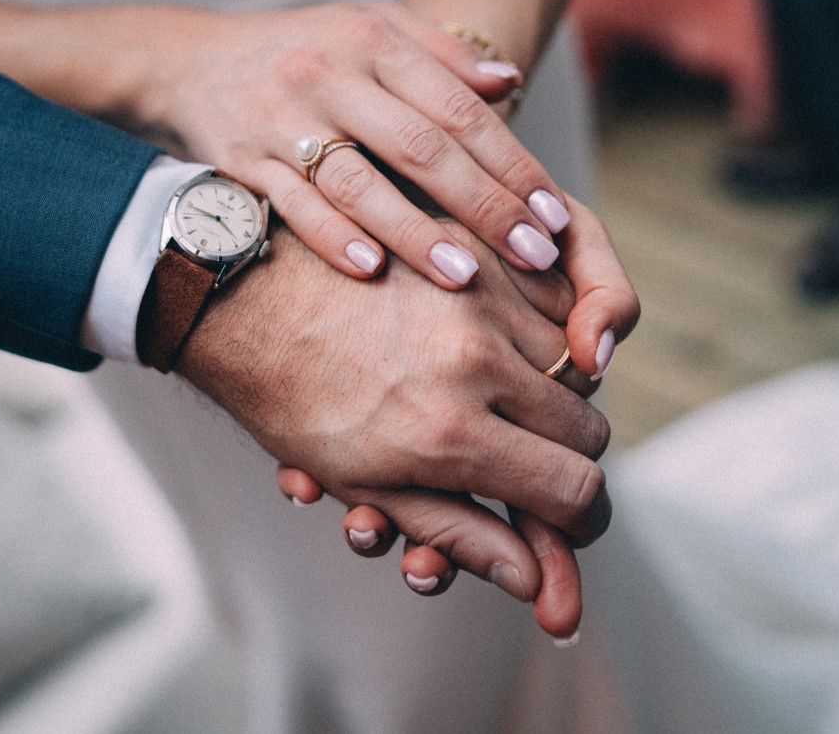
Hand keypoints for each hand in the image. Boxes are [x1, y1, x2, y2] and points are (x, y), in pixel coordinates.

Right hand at [154, 2, 575, 289]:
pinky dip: (331, 237)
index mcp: (372, 43)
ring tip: (467, 276)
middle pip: (420, 147)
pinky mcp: (242, 160)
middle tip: (534, 255)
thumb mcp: (369, 30)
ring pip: (358, 182)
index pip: (458, 109)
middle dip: (483, 205)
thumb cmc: (301, 52)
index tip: (554, 214)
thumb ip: (439, 55)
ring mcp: (282, 120)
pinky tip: (371, 272)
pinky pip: (293, 204)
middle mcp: (329, 77)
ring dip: (415, 232)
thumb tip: (508, 83)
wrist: (187, 61)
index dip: (512, 163)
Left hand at [272, 240, 608, 640]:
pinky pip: (550, 306)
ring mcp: (479, 301)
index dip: (579, 524)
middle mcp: (477, 364)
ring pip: (578, 368)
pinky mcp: (474, 254)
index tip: (565, 528)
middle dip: (569, 460)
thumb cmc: (297, 405)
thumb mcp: (369, 487)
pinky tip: (505, 353)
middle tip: (534, 471)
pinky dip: (542, 338)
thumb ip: (460, 533)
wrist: (248, 301)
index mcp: (450, 436)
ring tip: (510, 410)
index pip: (575, 491)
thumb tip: (532, 584)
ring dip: (556, 398)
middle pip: (589, 429)